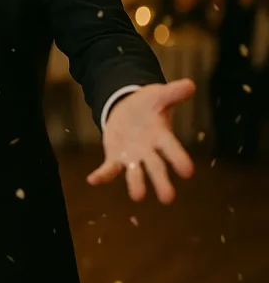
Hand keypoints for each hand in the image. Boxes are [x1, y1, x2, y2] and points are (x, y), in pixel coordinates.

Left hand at [87, 79, 195, 202]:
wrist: (128, 109)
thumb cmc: (148, 105)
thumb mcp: (159, 95)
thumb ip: (173, 92)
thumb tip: (190, 84)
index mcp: (162, 136)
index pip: (173, 149)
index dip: (179, 159)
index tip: (187, 171)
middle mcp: (149, 151)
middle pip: (156, 168)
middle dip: (161, 182)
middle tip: (167, 198)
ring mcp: (132, 156)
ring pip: (135, 173)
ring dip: (136, 185)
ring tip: (138, 196)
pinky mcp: (115, 157)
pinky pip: (109, 169)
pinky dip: (102, 176)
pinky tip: (92, 180)